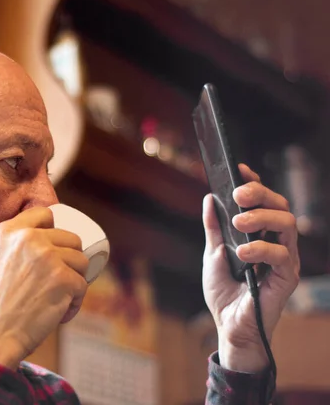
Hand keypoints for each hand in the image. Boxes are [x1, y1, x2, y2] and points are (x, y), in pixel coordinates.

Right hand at [0, 207, 88, 368]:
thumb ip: (7, 249)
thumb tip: (31, 245)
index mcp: (7, 232)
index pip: (44, 214)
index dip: (54, 230)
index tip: (56, 246)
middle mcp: (29, 238)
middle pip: (70, 238)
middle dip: (69, 260)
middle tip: (59, 282)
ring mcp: (48, 256)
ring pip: (81, 261)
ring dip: (74, 281)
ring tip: (58, 301)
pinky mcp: (64, 278)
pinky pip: (82, 286)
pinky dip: (74, 304)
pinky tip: (59, 315)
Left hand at [202, 164, 299, 372]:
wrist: (228, 326)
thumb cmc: (224, 293)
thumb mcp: (213, 254)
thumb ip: (214, 229)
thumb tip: (210, 198)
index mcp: (259, 235)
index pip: (263, 202)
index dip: (254, 183)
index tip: (239, 170)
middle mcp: (275, 243)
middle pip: (280, 206)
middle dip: (260, 194)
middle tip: (238, 195)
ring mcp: (284, 259)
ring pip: (287, 224)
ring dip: (261, 217)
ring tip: (238, 223)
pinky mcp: (288, 277)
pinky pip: (283, 254)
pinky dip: (261, 249)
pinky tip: (243, 253)